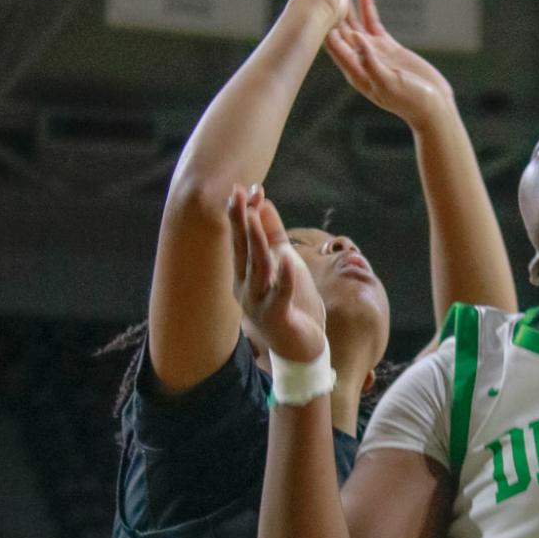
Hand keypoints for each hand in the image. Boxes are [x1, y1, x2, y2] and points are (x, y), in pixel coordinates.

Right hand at [228, 185, 326, 363]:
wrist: (302, 348)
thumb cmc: (291, 305)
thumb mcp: (285, 264)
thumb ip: (274, 237)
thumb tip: (264, 204)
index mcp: (245, 275)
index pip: (240, 240)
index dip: (242, 215)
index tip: (244, 188)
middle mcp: (246, 288)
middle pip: (242, 250)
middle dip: (240, 221)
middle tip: (237, 194)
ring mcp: (258, 304)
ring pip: (258, 268)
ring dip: (256, 241)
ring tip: (256, 217)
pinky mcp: (277, 317)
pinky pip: (280, 294)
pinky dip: (284, 276)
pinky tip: (288, 258)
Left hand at [324, 0, 453, 131]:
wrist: (433, 107)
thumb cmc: (411, 101)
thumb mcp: (390, 83)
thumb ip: (371, 62)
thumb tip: (355, 39)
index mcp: (355, 71)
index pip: (334, 44)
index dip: (325, 23)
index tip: (319, 0)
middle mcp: (359, 60)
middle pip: (340, 28)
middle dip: (333, 6)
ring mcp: (373, 52)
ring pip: (356, 21)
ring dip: (348, 1)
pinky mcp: (387, 47)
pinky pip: (373, 22)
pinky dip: (368, 6)